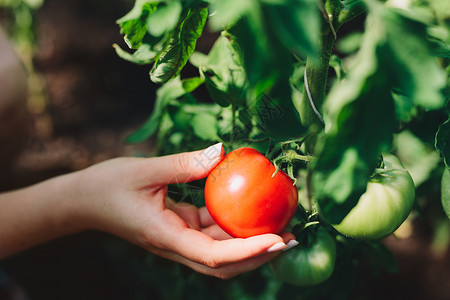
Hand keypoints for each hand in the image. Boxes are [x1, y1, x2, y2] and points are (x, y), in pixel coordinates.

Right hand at [71, 143, 296, 278]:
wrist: (83, 201)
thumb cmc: (107, 186)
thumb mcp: (144, 170)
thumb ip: (184, 164)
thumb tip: (222, 152)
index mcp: (165, 237)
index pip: (212, 255)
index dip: (248, 253)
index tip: (278, 242)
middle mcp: (175, 246)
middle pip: (224, 264)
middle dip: (259, 256)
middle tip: (292, 239)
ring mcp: (179, 239)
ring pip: (221, 252)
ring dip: (251, 244)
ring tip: (282, 226)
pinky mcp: (180, 228)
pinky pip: (212, 233)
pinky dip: (234, 226)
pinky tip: (252, 210)